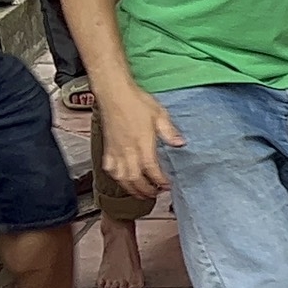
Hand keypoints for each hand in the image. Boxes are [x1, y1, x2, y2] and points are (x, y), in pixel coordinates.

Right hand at [97, 83, 184, 197]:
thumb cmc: (136, 101)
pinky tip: (122, 178)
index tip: (167, 186)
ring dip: (131, 189)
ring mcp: (116, 151)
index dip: (160, 181)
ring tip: (141, 193)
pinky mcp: (107, 148)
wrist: (114, 93)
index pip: (152, 170)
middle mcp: (128, 151)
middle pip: (135, 179)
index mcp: (142, 144)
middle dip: (146, 190)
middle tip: (156, 194)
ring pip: (121, 178)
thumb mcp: (160, 114)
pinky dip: (117, 177)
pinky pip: (110, 169)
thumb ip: (170, 132)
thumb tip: (180, 144)